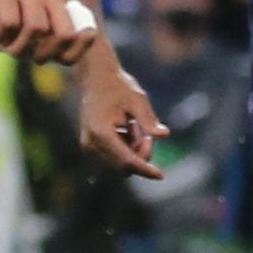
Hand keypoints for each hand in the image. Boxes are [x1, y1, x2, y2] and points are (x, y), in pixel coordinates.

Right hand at [0, 0, 98, 65]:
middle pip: (63, 33)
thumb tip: (88, 34)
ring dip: (15, 45)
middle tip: (19, 50)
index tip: (41, 56)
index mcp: (63, 0)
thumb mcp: (34, 47)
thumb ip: (63, 47)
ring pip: (36, 27)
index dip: (64, 55)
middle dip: (40, 52)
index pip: (84, 34)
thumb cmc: (2, 30)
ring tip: (3, 36)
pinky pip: (10, 22)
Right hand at [77, 51, 168, 178]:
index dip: (145, 170)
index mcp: (101, 132)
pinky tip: (127, 128)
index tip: (161, 176)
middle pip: (124, 165)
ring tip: (134, 126)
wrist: (95, 77)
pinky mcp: (90, 146)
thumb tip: (164, 135)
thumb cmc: (118, 85)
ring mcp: (88, 146)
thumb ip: (149, 119)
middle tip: (147, 134)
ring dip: (133, 150)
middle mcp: (91, 143)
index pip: (127, 161)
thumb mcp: (137, 99)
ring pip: (120, 163)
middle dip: (141, 155)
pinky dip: (126, 148)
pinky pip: (114, 157)